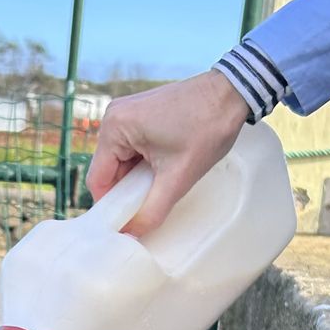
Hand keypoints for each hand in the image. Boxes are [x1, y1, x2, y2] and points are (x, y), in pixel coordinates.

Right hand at [85, 71, 248, 236]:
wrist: (232, 94)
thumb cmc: (207, 127)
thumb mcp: (178, 177)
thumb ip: (152, 211)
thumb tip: (132, 235)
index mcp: (114, 127)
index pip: (98, 179)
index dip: (110, 206)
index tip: (126, 223)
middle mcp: (113, 116)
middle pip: (109, 170)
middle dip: (129, 190)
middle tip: (153, 204)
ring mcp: (127, 113)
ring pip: (122, 160)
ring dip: (139, 177)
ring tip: (166, 181)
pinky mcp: (140, 114)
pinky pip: (133, 148)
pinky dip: (145, 163)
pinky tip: (166, 166)